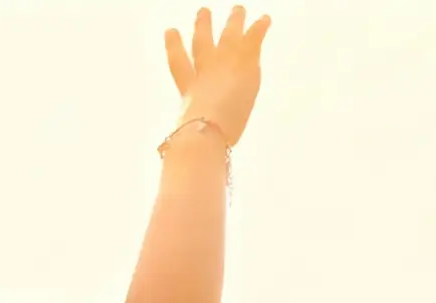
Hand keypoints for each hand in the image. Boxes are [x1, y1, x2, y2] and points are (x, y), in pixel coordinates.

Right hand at [165, 6, 270, 146]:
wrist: (204, 131)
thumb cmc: (192, 143)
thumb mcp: (186, 143)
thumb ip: (183, 144)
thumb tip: (177, 156)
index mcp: (189, 91)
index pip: (179, 66)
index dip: (174, 47)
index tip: (170, 31)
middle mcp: (203, 72)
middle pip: (201, 45)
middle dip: (202, 28)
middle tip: (203, 12)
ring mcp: (222, 65)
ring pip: (228, 37)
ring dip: (233, 21)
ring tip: (238, 8)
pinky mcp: (242, 64)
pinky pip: (253, 40)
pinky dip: (259, 28)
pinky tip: (266, 18)